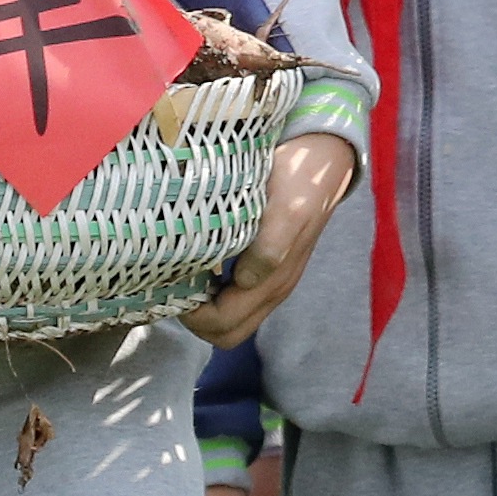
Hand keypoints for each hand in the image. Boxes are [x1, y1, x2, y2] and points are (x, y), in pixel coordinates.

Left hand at [185, 135, 360, 344]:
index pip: (224, 325)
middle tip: (176, 284)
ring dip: (203, 309)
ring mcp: (270, 283)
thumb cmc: (298, 180)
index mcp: (274, 281)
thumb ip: (270, 247)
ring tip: (184, 275)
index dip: (195, 316)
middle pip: (225, 333)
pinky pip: (235, 302)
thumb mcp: (286, 208)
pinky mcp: (267, 271)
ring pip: (230, 322)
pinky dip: (212, 295)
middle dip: (196, 319)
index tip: (175, 284)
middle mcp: (272, 290)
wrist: (322, 162)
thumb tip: (243, 281)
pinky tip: (200, 266)